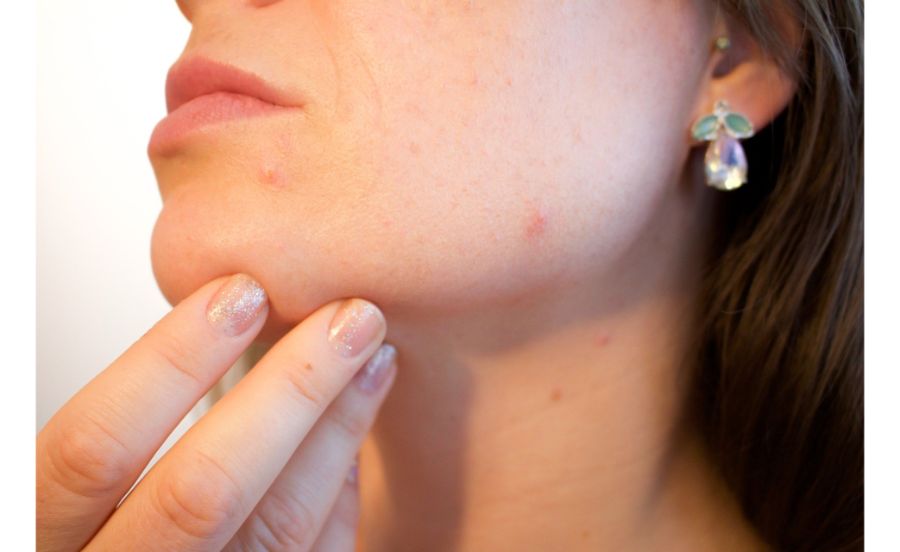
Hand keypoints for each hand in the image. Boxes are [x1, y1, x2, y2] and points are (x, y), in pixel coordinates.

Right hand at [37, 273, 396, 550]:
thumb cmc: (107, 530)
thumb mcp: (80, 489)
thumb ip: (126, 427)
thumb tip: (231, 316)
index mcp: (50, 539)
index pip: (94, 447)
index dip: (168, 361)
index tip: (242, 291)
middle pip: (204, 489)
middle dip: (290, 389)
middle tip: (349, 318)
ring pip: (277, 527)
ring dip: (336, 430)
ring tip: (376, 358)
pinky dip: (338, 496)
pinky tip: (354, 440)